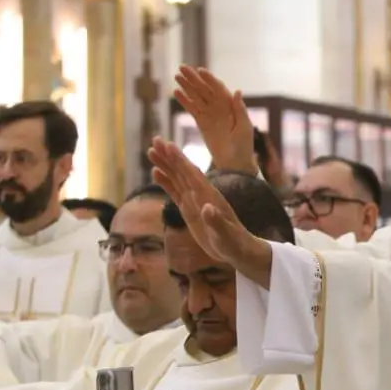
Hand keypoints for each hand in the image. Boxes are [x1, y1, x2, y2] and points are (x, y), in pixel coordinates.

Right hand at [148, 138, 273, 287]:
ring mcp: (195, 200)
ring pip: (177, 178)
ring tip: (151, 150)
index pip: (193, 175)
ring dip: (165, 165)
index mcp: (210, 197)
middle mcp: (202, 194)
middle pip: (183, 171)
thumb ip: (216, 221)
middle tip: (155, 139)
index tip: (169, 145)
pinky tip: (155, 172)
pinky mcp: (190, 209)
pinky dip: (166, 182)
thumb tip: (207, 208)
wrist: (239, 250)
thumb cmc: (234, 243)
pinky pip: (175, 192)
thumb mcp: (226, 235)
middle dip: (170, 156)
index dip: (181, 161)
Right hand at [174, 66, 256, 174]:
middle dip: (194, 78)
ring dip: (187, 86)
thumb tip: (237, 90)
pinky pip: (192, 108)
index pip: (218, 88)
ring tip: (176, 76)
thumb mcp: (244, 127)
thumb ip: (240, 109)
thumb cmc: (244, 145)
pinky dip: (184, 101)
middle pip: (205, 89)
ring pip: (196, 96)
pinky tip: (176, 92)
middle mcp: (219, 107)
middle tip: (182, 68)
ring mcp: (209, 114)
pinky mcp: (201, 122)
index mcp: (231, 106)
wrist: (234, 162)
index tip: (200, 70)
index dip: (209, 79)